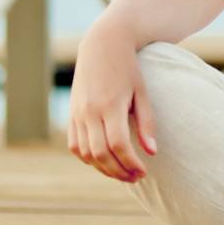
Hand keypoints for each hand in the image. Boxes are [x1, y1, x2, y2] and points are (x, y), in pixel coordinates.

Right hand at [68, 30, 156, 182]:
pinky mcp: (71, 115)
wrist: (103, 45)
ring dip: (104, 168)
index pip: (118, 145)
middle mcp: (90, 112)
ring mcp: (77, 114)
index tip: (144, 171)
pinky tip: (105, 161)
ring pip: (86, 153)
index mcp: (110, 105)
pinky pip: (75, 145)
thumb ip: (147, 123)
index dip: (131, 163)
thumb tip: (152, 152)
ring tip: (122, 173)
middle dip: (119, 171)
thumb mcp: (143, 93)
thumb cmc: (129, 69)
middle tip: (135, 178)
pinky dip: (88, 158)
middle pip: (101, 154)